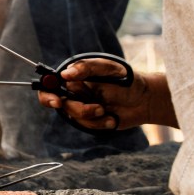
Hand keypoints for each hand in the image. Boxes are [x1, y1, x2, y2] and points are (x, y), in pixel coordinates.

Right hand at [37, 57, 152, 130]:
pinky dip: (100, 123)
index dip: (48, 94)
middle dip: (76, 108)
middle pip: (60, 104)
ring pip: (75, 116)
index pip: (49, 85)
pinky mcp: (91, 121)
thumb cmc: (127, 79)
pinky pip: (88, 126)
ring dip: (92, 115)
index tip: (57, 101)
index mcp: (73, 77)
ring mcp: (82, 107)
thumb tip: (65, 74)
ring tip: (107, 110)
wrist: (146, 100)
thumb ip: (87, 68)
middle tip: (94, 109)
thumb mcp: (110, 68)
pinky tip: (112, 118)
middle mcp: (74, 92)